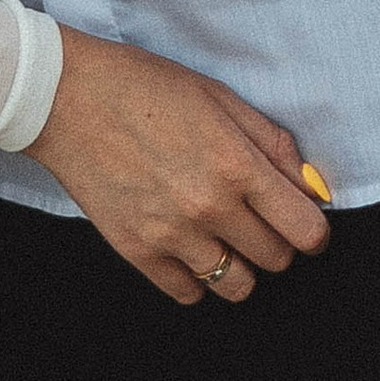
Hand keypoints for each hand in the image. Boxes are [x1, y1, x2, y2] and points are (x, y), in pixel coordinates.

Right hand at [27, 25, 330, 305]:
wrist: (66, 97)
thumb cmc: (145, 86)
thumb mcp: (217, 96)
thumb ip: (271, 142)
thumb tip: (312, 187)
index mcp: (235, 162)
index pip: (306, 230)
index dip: (313, 229)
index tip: (302, 222)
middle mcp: (209, 205)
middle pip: (277, 260)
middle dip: (276, 240)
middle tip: (253, 215)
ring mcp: (172, 234)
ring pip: (238, 287)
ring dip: (239, 263)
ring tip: (221, 233)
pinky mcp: (138, 252)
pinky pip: (189, 293)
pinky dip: (195, 275)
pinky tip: (185, 242)